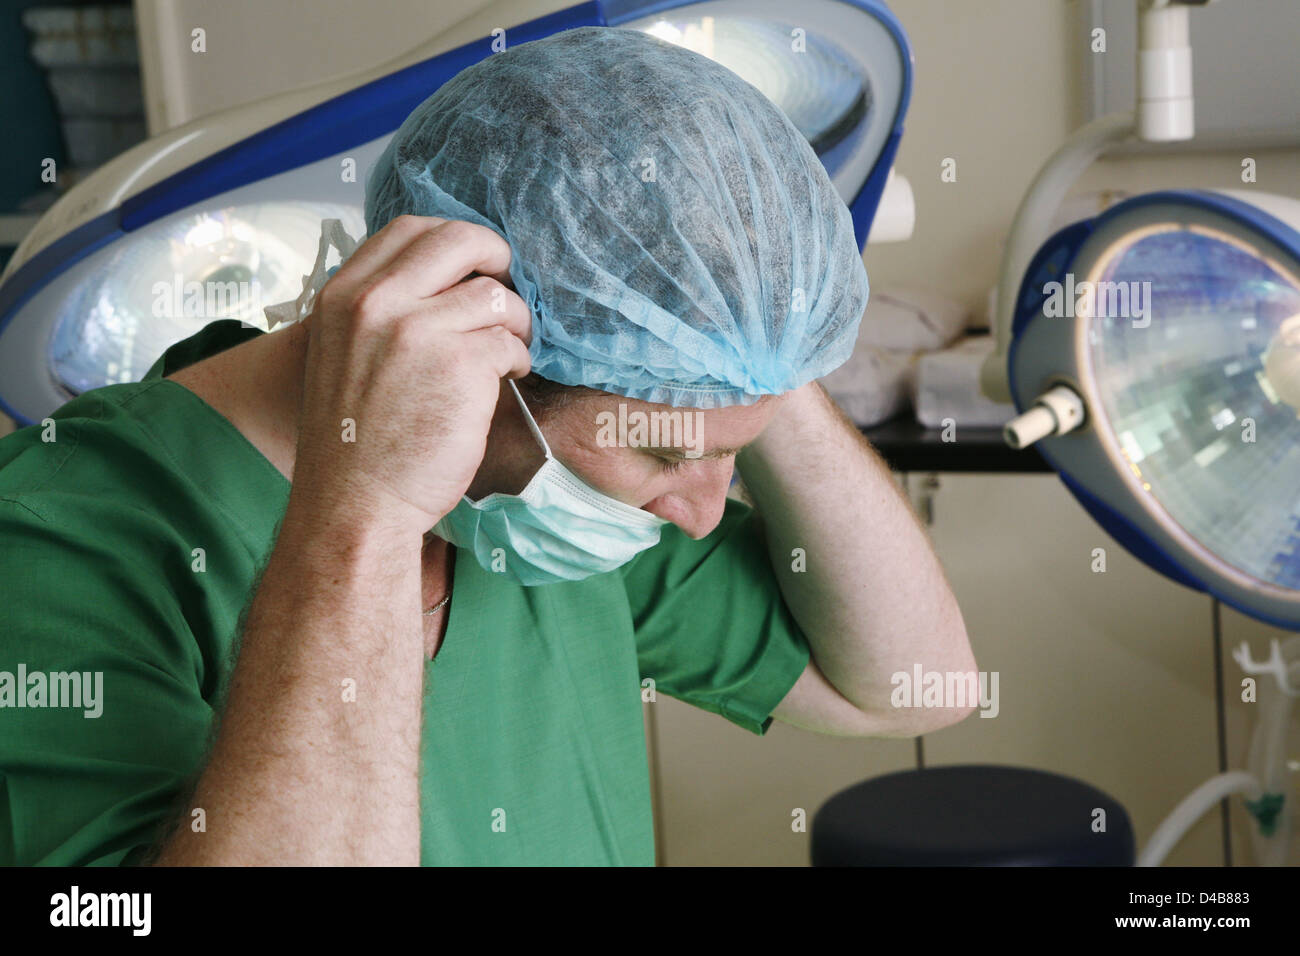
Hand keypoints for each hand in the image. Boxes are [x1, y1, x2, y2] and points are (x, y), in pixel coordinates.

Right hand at [290, 215, 531, 536]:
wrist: (355, 504)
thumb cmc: (356, 441)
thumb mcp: (342, 353)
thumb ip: (381, 310)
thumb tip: (445, 278)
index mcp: (343, 295)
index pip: (410, 229)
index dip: (454, 240)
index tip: (475, 262)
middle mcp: (376, 302)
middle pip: (460, 240)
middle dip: (498, 258)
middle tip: (509, 287)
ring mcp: (419, 330)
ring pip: (494, 294)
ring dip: (514, 320)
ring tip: (508, 350)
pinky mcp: (461, 363)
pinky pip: (508, 340)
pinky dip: (518, 358)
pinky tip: (507, 378)